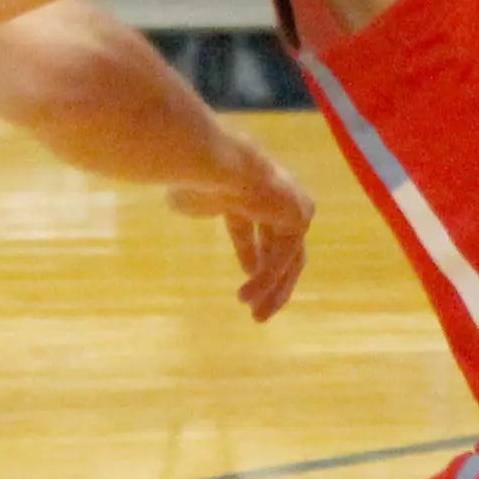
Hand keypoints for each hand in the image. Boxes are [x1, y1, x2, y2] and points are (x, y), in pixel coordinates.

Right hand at [170, 143, 313, 321]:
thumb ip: (196, 203)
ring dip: (272, 289)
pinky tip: (246, 298)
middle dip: (271, 281)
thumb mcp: (192, 198)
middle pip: (281, 247)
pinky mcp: (298, 218)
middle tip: (258, 310)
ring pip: (288, 259)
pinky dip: (266, 280)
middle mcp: (277, 196)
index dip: (252, 254)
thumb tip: (180, 200)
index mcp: (251, 189)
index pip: (258, 225)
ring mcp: (291, 205)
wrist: (211, 162)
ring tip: (257, 316)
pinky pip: (282, 258)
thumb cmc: (193, 177)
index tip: (247, 279)